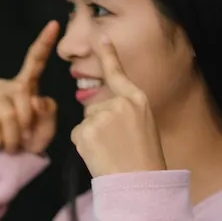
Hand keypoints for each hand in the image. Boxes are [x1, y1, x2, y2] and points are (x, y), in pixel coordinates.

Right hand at [0, 20, 59, 153]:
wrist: (0, 165)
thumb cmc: (24, 145)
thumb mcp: (45, 131)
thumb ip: (47, 113)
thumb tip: (36, 100)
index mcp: (24, 87)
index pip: (34, 62)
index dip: (43, 44)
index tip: (54, 25)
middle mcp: (3, 87)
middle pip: (21, 95)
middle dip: (26, 123)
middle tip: (23, 141)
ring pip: (6, 114)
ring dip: (12, 137)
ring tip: (8, 145)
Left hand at [70, 35, 166, 177]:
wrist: (140, 183)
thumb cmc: (143, 160)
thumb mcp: (143, 127)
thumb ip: (125, 112)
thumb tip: (100, 112)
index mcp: (138, 100)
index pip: (119, 74)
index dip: (109, 55)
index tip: (101, 38)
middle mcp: (120, 103)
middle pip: (95, 107)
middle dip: (98, 125)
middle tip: (116, 146)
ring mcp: (102, 115)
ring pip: (86, 122)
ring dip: (91, 137)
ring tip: (110, 152)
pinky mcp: (86, 129)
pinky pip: (78, 134)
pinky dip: (83, 146)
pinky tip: (99, 155)